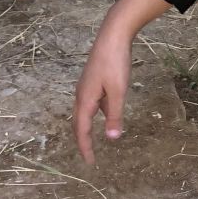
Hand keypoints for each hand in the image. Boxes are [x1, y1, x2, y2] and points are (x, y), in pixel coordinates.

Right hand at [73, 27, 131, 163]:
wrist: (112, 35)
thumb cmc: (115, 63)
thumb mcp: (118, 91)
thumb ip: (115, 114)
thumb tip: (112, 138)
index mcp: (85, 99)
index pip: (82, 130)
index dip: (85, 147)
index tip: (90, 162)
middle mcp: (81, 94)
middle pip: (79, 123)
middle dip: (83, 140)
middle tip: (89, 156)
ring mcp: (86, 86)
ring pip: (84, 113)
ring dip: (87, 128)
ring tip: (93, 140)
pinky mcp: (93, 80)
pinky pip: (91, 103)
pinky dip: (95, 114)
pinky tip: (107, 114)